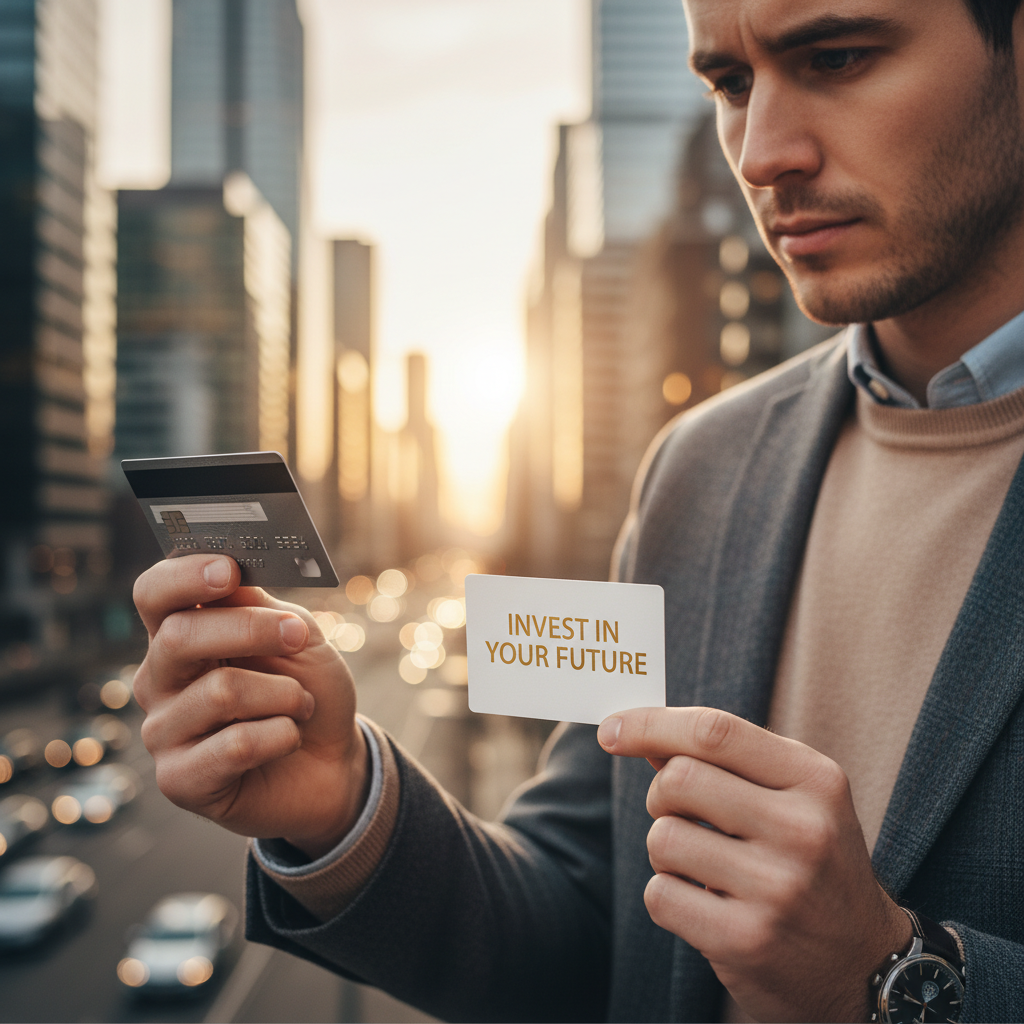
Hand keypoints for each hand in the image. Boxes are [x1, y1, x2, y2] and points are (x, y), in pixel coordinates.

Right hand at [133, 554, 368, 858]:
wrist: (332, 761)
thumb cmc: (307, 689)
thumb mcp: (295, 636)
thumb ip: (259, 607)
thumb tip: (228, 577)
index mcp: (179, 633)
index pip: (154, 593)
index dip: (185, 576)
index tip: (228, 570)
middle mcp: (158, 679)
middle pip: (179, 637)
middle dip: (252, 630)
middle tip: (297, 635)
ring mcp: (162, 731)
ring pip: (221, 690)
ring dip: (283, 693)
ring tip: (301, 704)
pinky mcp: (179, 780)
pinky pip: (236, 745)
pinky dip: (282, 735)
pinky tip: (289, 738)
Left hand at [597, 707, 911, 1022]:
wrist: (863, 966)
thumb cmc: (812, 862)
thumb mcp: (791, 798)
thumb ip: (723, 762)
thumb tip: (638, 731)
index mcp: (816, 780)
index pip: (715, 731)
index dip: (651, 724)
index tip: (611, 729)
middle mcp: (803, 830)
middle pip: (679, 779)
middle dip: (661, 795)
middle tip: (680, 814)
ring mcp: (778, 889)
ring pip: (663, 838)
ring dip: (665, 850)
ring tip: (703, 866)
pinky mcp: (747, 941)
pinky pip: (661, 895)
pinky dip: (668, 896)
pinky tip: (705, 905)